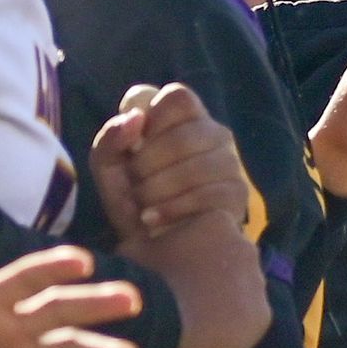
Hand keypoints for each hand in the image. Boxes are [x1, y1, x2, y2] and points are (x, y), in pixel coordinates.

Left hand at [91, 84, 252, 238]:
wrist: (158, 251)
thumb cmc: (135, 204)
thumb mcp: (109, 172)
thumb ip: (110, 141)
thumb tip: (135, 118)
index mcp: (182, 118)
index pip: (176, 96)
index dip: (150, 118)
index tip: (133, 146)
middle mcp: (211, 132)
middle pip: (181, 135)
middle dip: (146, 166)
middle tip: (135, 187)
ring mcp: (229, 161)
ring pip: (195, 167)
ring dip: (157, 191)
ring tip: (144, 207)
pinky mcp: (236, 191)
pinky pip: (206, 195)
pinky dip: (171, 210)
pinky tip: (155, 220)